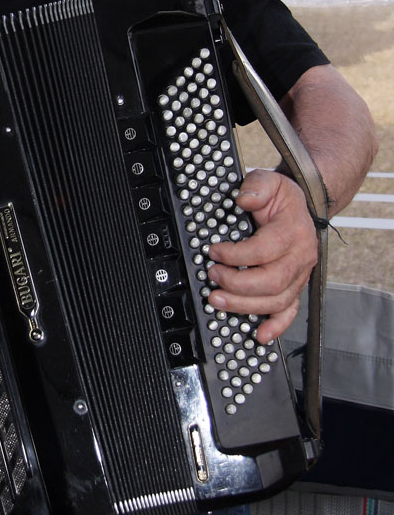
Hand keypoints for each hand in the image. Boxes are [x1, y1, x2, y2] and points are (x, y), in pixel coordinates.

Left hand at [206, 169, 318, 343]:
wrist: (301, 208)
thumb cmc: (283, 199)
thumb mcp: (268, 180)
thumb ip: (256, 186)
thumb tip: (244, 199)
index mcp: (293, 231)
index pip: (264, 249)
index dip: (236, 254)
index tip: (214, 251)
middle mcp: (300, 257)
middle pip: (271, 281)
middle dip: (237, 283)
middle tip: (213, 277)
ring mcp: (299, 275)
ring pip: (276, 300)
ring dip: (245, 306)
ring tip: (218, 301)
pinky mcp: (295, 287)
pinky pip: (289, 312)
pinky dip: (276, 327)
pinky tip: (260, 334)